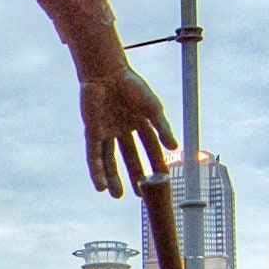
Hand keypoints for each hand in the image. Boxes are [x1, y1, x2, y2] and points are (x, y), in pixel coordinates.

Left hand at [81, 67, 175, 197]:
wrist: (106, 72)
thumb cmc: (131, 85)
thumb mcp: (152, 107)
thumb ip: (163, 127)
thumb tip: (175, 148)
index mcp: (139, 122)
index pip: (150, 148)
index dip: (156, 163)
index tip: (162, 180)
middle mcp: (123, 130)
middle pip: (130, 157)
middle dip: (135, 175)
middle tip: (140, 194)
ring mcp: (107, 131)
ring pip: (110, 160)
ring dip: (113, 178)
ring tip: (117, 195)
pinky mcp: (92, 132)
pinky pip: (94, 156)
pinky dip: (97, 171)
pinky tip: (100, 186)